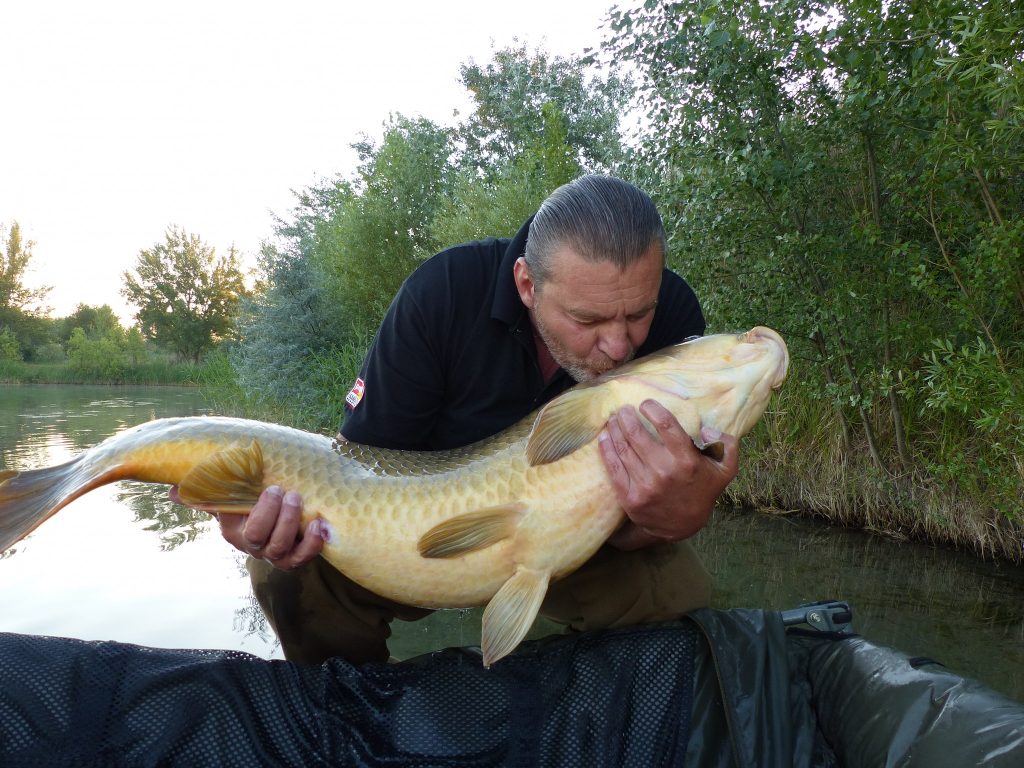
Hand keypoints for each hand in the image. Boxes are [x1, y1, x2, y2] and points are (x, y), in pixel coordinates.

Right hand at [168, 485, 325, 569]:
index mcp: (233, 532)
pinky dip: (313, 543)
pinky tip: (319, 524)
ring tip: (298, 499)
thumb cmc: (250, 502)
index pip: (242, 529)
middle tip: (284, 491)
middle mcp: (252, 547)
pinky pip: (303, 557)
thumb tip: (173, 491)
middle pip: (261, 539)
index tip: (271, 487)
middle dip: (274, 514)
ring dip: (292, 523)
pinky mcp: (294, 558)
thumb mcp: (229, 496)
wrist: (280, 514)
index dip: (260, 511)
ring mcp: (274, 555)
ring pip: (281, 549)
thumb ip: (205, 492)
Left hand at [597, 400, 738, 549]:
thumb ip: (727, 443)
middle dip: (626, 417)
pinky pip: (614, 467)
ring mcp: (645, 485)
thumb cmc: (703, 490)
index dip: (652, 409)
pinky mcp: (630, 497)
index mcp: (686, 460)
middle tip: (623, 410)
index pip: (666, 425)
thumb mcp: (725, 469)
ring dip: (615, 430)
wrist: (682, 525)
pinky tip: (605, 437)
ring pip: (623, 449)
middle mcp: (664, 471)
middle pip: (637, 434)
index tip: (645, 404)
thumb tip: (707, 429)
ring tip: (613, 420)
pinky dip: (607, 449)